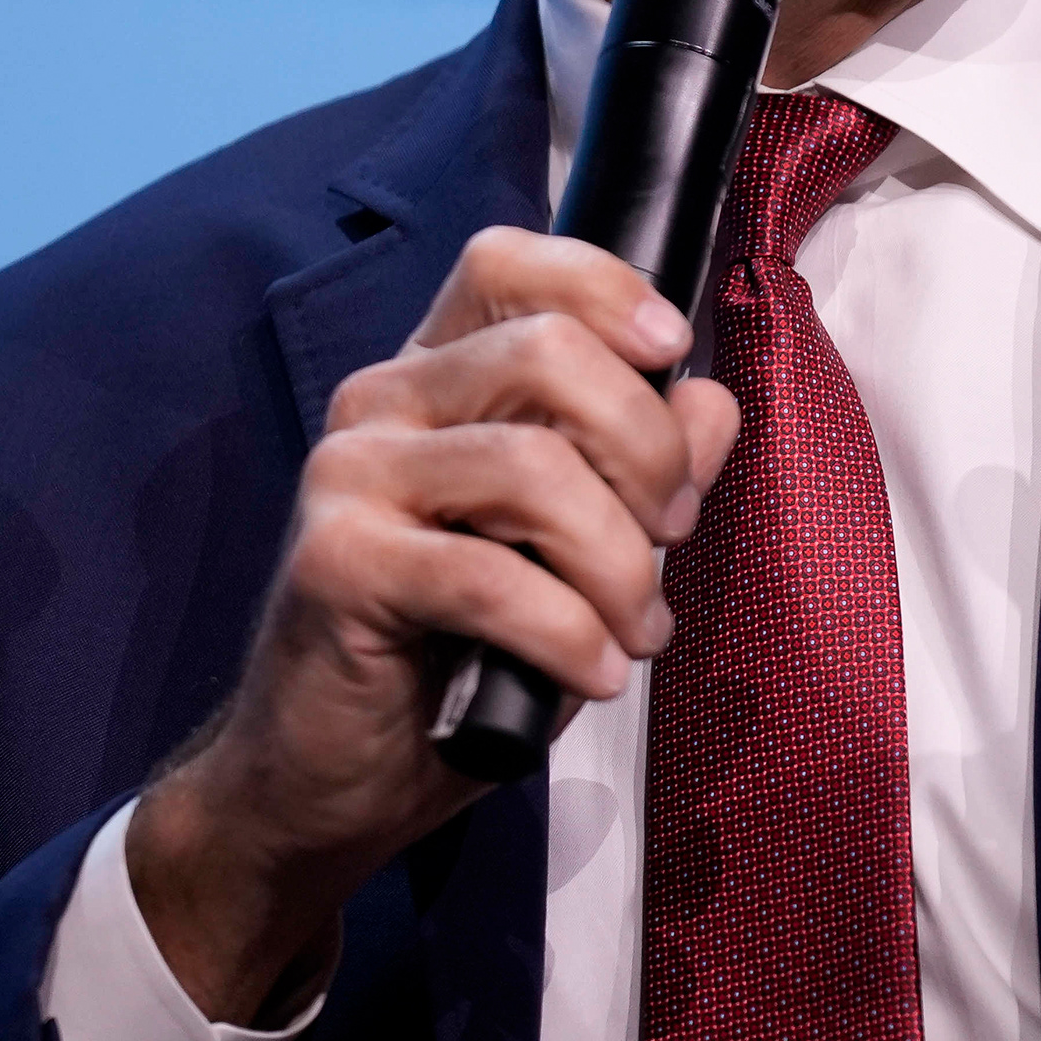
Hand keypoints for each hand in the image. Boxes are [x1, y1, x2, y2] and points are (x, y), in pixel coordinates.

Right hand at [127, 228, 740, 1021]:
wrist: (331, 778)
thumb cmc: (458, 657)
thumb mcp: (576, 551)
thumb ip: (641, 467)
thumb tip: (708, 399)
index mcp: (438, 376)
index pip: (509, 262)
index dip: (605, 287)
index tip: (671, 351)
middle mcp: (382, 401)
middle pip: (548, 351)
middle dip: (647, 448)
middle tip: (672, 533)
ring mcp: (347, 476)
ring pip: (533, 466)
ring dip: (618, 561)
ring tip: (635, 629)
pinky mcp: (336, 563)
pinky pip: (489, 576)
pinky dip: (569, 632)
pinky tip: (593, 674)